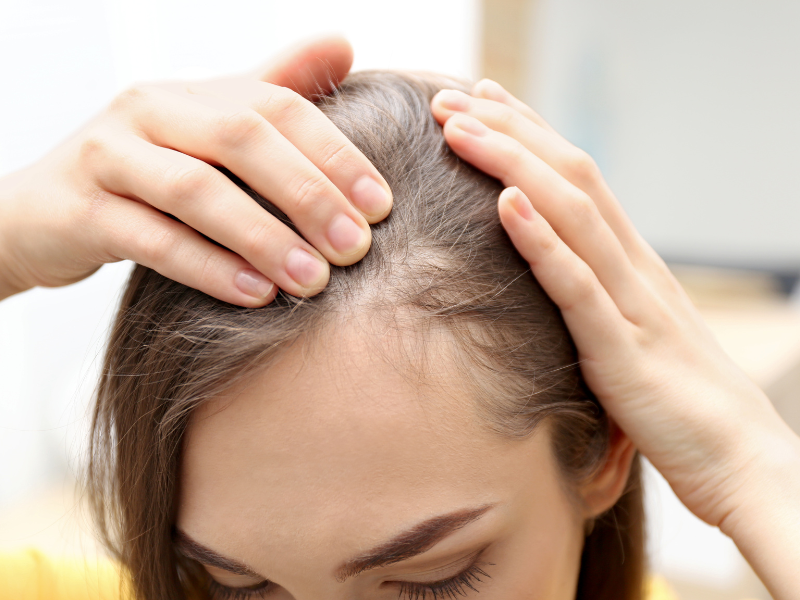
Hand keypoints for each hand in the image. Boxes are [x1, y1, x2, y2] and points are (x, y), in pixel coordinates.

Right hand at [0, 36, 391, 305]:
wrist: (44, 211)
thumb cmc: (147, 173)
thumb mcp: (208, 129)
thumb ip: (273, 90)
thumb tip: (343, 44)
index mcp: (192, 92)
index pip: (278, 107)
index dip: (336, 155)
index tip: (383, 207)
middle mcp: (149, 110)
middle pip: (241, 140)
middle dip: (308, 195)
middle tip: (356, 249)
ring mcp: (109, 157)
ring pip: (196, 191)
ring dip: (264, 237)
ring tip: (314, 280)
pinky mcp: (80, 210)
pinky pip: (152, 239)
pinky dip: (209, 267)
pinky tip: (255, 295)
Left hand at [430, 83, 799, 533]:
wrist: (741, 458)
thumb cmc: (679, 400)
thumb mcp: (632, 331)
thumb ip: (596, 297)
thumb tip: (552, 275)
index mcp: (631, 263)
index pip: (578, 178)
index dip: (530, 134)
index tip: (482, 101)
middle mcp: (632, 268)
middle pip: (569, 177)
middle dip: (509, 131)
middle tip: (452, 98)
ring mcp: (631, 304)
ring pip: (571, 215)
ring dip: (512, 165)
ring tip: (461, 128)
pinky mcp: (623, 351)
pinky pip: (577, 286)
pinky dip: (540, 241)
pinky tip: (506, 204)